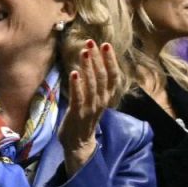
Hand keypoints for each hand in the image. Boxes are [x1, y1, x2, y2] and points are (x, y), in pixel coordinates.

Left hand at [60, 41, 118, 175]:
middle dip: (98, 59)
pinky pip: (79, 98)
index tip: (106, 45)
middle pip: (102, 77)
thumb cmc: (84, 118)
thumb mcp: (94, 99)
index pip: (113, 76)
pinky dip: (77, 85)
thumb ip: (94, 84)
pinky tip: (74, 73)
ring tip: (84, 52)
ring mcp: (90, 108)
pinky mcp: (78, 114)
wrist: (78, 144)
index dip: (110, 60)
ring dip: (88, 67)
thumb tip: (90, 63)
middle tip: (92, 42)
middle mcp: (101, 101)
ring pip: (92, 85)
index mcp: (106, 97)